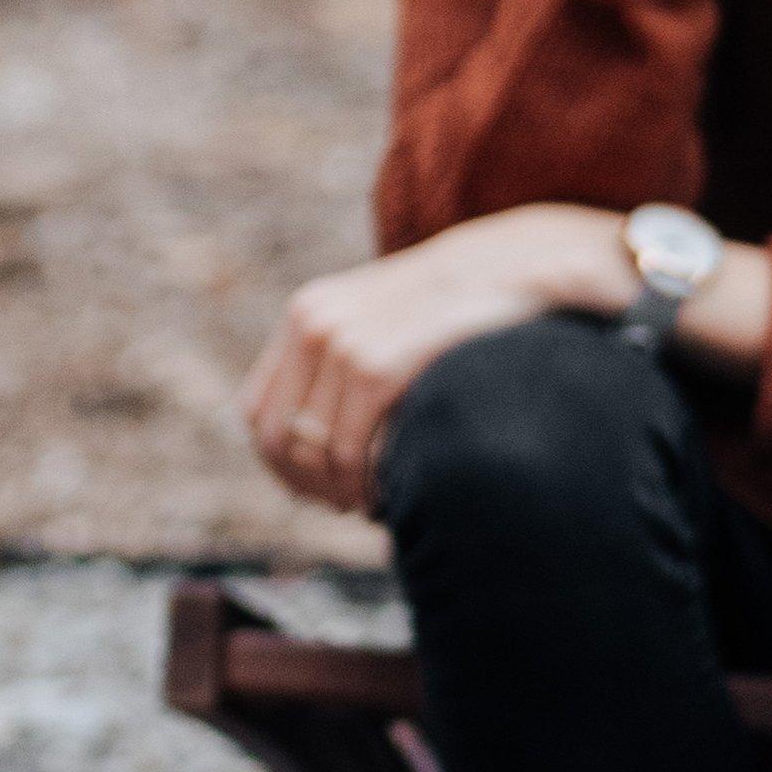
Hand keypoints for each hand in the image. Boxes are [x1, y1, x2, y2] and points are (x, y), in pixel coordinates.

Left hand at [241, 206, 631, 514]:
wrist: (513, 264)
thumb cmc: (455, 306)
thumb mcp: (385, 320)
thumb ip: (343, 364)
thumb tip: (305, 447)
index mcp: (306, 314)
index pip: (258, 410)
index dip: (279, 461)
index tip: (310, 490)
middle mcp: (312, 325)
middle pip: (277, 436)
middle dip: (307, 484)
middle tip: (342, 507)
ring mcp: (340, 343)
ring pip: (312, 449)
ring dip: (337, 490)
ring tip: (367, 504)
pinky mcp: (374, 366)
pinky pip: (348, 448)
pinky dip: (361, 483)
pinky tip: (383, 495)